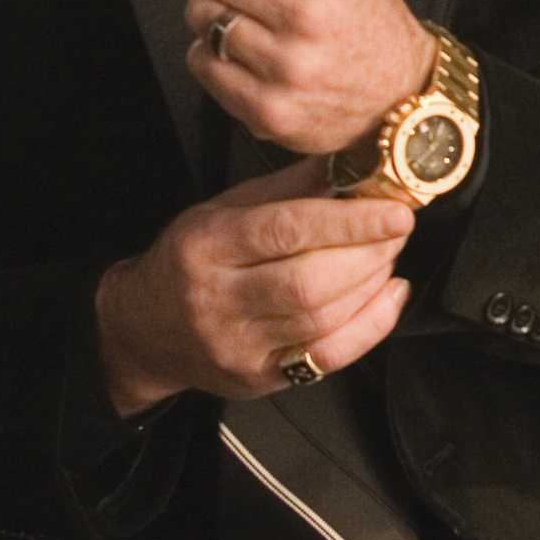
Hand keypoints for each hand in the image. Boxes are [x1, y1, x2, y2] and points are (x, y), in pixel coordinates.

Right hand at [93, 158, 414, 412]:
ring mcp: (239, 346)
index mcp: (207, 246)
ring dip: (372, 284)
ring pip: (322, 320)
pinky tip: (389, 295)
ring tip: (388, 254)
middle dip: (367, 253)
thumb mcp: (224, 210)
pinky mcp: (260, 379)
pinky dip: (372, 324)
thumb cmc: (191, 260)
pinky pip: (330, 357)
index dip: (349, 221)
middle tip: (396, 229)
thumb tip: (356, 160)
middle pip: (307, 282)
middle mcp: (218, 299)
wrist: (143, 330)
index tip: (395, 209)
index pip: (285, 231)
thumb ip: (290, 187)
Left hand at [167, 0, 436, 156]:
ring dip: (210, 6)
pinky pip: (200, 62)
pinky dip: (213, 51)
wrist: (396, 90)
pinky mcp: (265, 109)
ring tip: (250, 13)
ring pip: (196, 13)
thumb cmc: (359, 11)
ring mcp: (284, 66)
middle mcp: (307, 15)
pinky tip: (248, 49)